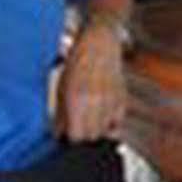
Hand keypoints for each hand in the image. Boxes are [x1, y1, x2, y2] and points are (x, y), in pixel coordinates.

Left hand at [55, 19, 126, 139]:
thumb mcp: (61, 88)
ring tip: (90, 120)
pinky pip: (118, 120)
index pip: (77, 136)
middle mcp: (96, 102)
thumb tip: (58, 135)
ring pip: (106, 131)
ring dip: (97, 129)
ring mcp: (112, 100)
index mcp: (77, 99)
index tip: (68, 133)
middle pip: (92, 136)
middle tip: (78, 127)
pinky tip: (103, 114)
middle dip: (84, 135)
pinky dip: (111, 122)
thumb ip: (60, 114)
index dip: (71, 138)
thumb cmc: (76, 64)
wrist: (99, 43)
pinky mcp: (123, 97)